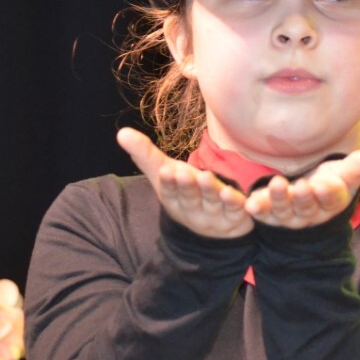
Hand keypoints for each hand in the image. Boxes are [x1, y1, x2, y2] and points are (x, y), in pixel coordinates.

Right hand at [117, 127, 252, 237]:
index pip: (169, 191)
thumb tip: (121, 133)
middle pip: (189, 198)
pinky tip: (234, 194)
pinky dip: (235, 204)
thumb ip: (145, 154)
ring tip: (206, 178)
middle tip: (183, 174)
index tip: (167, 171)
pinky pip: (237, 211)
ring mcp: (214, 216)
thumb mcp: (165, 174)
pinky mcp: (236, 218)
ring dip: (210, 191)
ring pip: (212, 203)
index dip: (168, 182)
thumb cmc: (185, 191)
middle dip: (186, 187)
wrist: (213, 226)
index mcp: (173, 200)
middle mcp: (192, 211)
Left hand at [244, 149, 359, 229]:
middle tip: (301, 186)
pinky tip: (250, 204)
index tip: (325, 185)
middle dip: (303, 198)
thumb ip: (356, 166)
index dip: (328, 193)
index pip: (331, 199)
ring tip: (276, 184)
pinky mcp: (269, 213)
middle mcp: (309, 213)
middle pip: (306, 207)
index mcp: (330, 202)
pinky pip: (263, 213)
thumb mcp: (344, 174)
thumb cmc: (329, 181)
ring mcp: (288, 216)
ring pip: (284, 211)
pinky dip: (257, 209)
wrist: (308, 195)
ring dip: (279, 200)